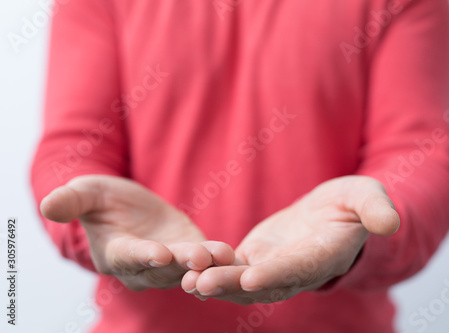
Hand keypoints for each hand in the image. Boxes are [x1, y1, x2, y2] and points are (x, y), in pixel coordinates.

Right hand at [41, 175, 233, 290]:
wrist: (127, 206)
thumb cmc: (102, 200)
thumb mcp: (86, 193)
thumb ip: (71, 201)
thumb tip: (47, 206)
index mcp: (115, 253)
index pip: (128, 257)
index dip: (143, 256)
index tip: (159, 252)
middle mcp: (142, 266)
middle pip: (163, 268)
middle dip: (180, 264)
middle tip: (198, 258)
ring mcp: (168, 263)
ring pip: (186, 268)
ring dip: (205, 264)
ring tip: (222, 255)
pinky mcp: (189, 253)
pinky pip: (204, 260)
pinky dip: (217, 258)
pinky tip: (232, 253)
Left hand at [181, 176, 398, 303]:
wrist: (331, 214)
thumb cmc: (353, 204)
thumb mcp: (368, 198)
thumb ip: (375, 210)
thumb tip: (390, 222)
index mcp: (323, 256)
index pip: (300, 269)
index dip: (278, 274)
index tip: (254, 278)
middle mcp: (295, 271)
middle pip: (263, 283)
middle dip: (233, 285)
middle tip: (203, 284)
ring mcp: (272, 268)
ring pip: (242, 282)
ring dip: (216, 283)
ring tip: (187, 281)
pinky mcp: (254, 259)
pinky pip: (231, 267)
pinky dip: (212, 270)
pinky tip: (187, 269)